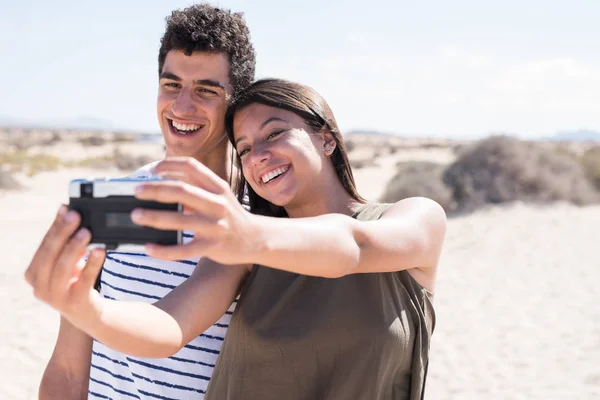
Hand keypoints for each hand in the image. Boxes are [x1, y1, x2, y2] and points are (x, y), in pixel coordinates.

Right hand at [24, 205, 105, 327]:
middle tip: (76, 216)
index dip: (55, 226)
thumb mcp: (67, 261)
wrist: (89, 312)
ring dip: (75, 247)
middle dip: (63, 233)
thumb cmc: (75, 281)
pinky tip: (100, 250)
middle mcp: (40, 287)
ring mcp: (56, 298)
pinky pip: (84, 281)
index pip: (44, 245)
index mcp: (33, 274)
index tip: (66, 209)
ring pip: (63, 268)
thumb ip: (64, 240)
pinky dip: (92, 264)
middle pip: (50, 255)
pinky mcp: (75, 303)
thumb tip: (66, 210)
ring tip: (88, 232)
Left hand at [131, 157, 261, 263]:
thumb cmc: (230, 215)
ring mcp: (215, 226)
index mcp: (218, 187)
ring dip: (154, 217)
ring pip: (180, 220)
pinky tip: (149, 248)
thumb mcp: (220, 196)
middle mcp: (218, 204)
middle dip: (155, 190)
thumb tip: (160, 185)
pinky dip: (164, 250)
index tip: (152, 169)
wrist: (256, 239)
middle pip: (182, 191)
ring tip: (136, 215)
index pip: (192, 167)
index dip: (170, 165)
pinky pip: (183, 250)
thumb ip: (196, 189)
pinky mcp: (212, 247)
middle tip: (136, 191)